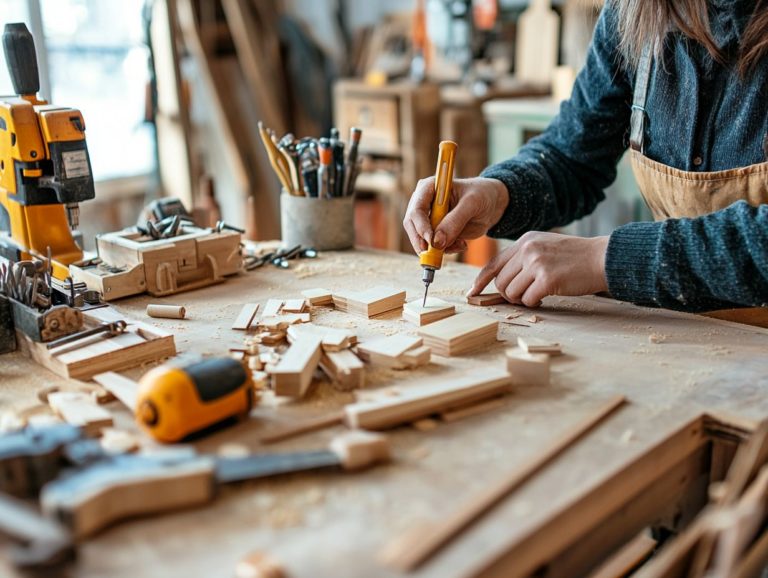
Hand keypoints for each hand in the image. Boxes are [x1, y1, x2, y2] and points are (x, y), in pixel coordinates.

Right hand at [403, 176, 508, 253]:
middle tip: (434, 254)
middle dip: (422, 242)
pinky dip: (447, 250)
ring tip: (460, 244)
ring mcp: (429, 219)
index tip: (430, 241)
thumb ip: (455, 221)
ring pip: (421, 239)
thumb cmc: (482, 195)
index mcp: (429, 188)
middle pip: (412, 226)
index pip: (416, 210)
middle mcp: (424, 203)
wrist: (492, 204)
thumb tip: (436, 242)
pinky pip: (434, 246)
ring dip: (438, 248)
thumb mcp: (472, 204)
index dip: (420, 227)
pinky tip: (462, 244)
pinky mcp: (436, 232)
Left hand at [468, 232, 609, 306]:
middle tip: (526, 294)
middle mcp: (528, 249)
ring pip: (511, 292)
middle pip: (501, 281)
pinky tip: (547, 296)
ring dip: (523, 299)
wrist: (602, 258)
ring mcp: (537, 263)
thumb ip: (524, 257)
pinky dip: (535, 302)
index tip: (473, 292)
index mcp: (525, 241)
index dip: (481, 280)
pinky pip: (528, 299)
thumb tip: (503, 280)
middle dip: (510, 294)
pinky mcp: (547, 279)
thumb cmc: (575, 257)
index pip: (494, 263)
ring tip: (538, 293)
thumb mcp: (545, 246)